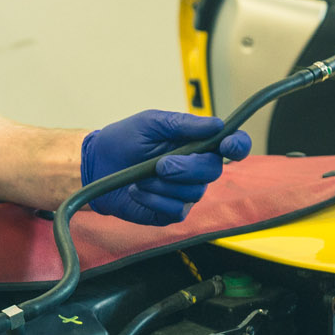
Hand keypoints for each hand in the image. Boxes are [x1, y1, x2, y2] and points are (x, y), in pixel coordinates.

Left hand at [79, 110, 250, 225]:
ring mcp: (185, 192)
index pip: (232, 146)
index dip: (238, 146)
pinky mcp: (171, 212)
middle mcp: (197, 169)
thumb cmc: (124, 140)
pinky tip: (138, 191)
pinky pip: (175, 210)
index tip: (228, 146)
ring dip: (163, 184)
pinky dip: (154, 199)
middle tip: (161, 164)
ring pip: (193, 193)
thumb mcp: (151, 122)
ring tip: (141, 176)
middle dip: (188, 168)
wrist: (97, 166)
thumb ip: (183, 124)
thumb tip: (217, 124)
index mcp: (198, 143)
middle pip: (213, 171)